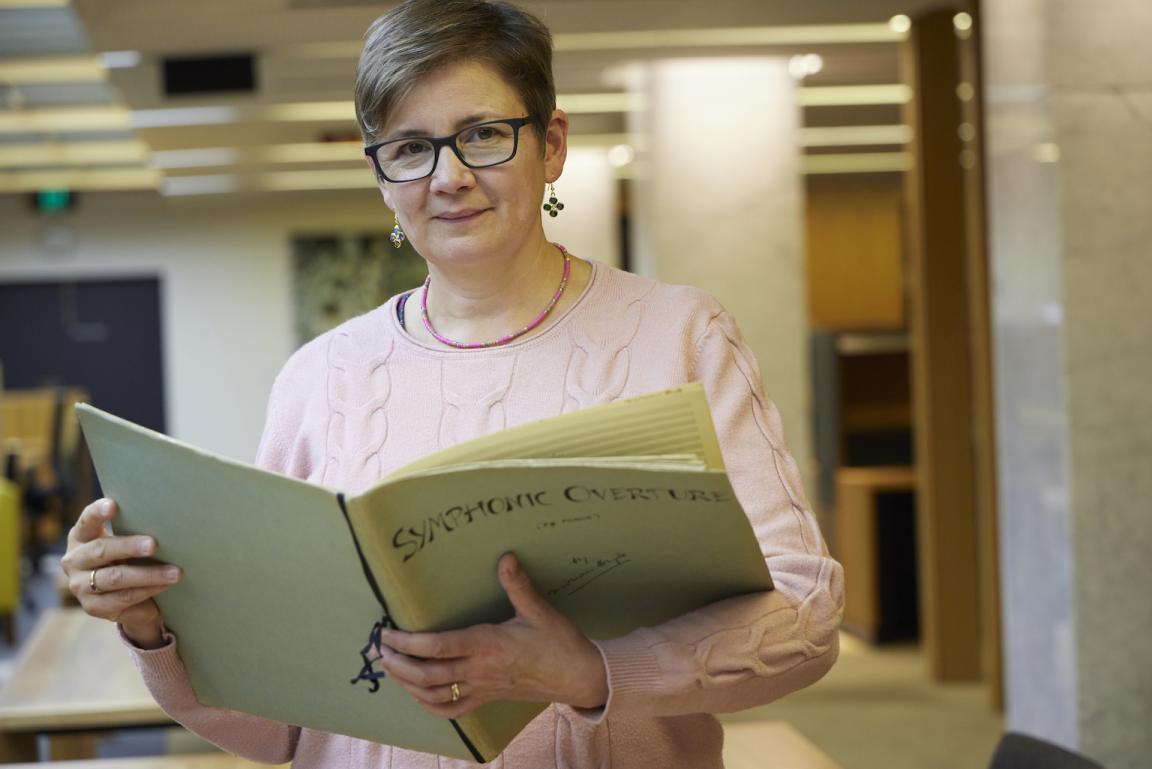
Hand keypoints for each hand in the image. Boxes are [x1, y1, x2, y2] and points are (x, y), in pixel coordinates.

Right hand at [60, 498, 181, 648]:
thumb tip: (166, 518)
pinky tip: (165, 586)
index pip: (86, 521)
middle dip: (129, 546)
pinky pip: (123, 598)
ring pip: (115, 577)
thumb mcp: (126, 542)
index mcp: (81, 536)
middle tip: (154, 544)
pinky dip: (147, 590)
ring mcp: (80, 585)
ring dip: (148, 574)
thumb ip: (134, 530)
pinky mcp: (92, 607)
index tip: (113, 505)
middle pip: (101, 550)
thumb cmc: (128, 558)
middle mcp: (75, 560)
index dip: (98, 512)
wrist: (125, 597)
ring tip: (175, 572)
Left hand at [375, 552, 608, 718]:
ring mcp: (482, 688)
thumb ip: (517, 584)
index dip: (406, 642)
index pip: (437, 647)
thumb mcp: (538, 610)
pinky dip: (428, 705)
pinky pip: (451, 710)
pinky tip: (417, 694)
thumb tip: (506, 557)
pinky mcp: (487, 699)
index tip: (387, 633)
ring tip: (389, 668)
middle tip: (378, 649)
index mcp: (487, 645)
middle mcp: (479, 670)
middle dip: (397, 663)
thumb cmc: (559, 643)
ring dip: (406, 684)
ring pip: (433, 695)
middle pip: (426, 674)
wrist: (579, 677)